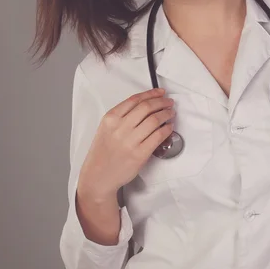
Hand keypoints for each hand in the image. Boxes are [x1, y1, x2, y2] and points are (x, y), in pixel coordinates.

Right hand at [77, 88, 174, 203]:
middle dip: (162, 102)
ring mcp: (130, 141)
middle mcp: (120, 128)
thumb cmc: (104, 152)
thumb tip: (147, 104)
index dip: (151, 93)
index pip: (135, 99)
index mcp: (111, 118)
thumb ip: (122, 115)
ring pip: (155, 120)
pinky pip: (158, 136)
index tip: (160, 92)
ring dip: (166, 114)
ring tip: (170, 113)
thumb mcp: (106, 128)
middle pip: (147, 107)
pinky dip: (167, 129)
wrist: (98, 175)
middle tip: (168, 102)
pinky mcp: (139, 154)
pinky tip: (169, 127)